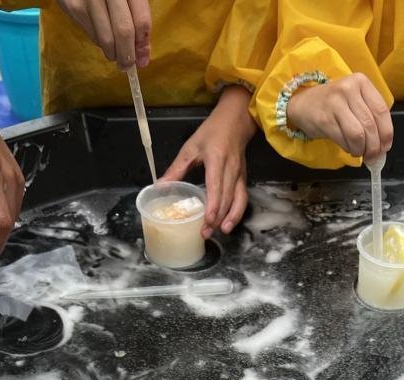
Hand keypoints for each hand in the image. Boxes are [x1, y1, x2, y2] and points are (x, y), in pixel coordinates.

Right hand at [55, 0, 149, 66]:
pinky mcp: (73, 6)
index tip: (143, 59)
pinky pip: (91, 35)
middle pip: (123, 31)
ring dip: (113, 53)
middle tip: (127, 65)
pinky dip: (100, 42)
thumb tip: (142, 57)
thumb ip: (138, 21)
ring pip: (106, 39)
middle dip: (127, 55)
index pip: (141, 20)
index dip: (143, 44)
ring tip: (115, 54)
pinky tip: (101, 33)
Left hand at [161, 85, 255, 236]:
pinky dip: (236, 213)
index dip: (213, 205)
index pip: (216, 186)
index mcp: (217, 159)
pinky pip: (242, 199)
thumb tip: (160, 187)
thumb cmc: (212, 132)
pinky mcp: (243, 179)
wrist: (235, 121)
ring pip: (237, 201)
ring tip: (219, 232)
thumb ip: (176, 169)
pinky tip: (228, 224)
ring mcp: (239, 175)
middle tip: (204, 233)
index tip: (207, 220)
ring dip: (229, 218)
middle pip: (226, 198)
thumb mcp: (190, 147)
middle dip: (216, 218)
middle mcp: (231, 169)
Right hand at [286, 74, 392, 161]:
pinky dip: (349, 149)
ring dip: (361, 150)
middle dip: (374, 147)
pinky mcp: (325, 119)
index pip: (381, 110)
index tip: (385, 146)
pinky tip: (349, 148)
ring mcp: (335, 103)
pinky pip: (343, 140)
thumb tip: (383, 145)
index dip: (386, 133)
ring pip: (358, 135)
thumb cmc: (334, 104)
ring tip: (359, 152)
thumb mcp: (355, 100)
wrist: (304, 103)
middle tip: (373, 156)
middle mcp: (349, 89)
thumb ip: (370, 116)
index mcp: (361, 82)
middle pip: (370, 125)